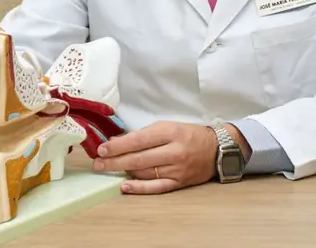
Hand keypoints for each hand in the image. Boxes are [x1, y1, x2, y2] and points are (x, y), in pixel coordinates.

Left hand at [92, 121, 241, 194]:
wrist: (218, 149)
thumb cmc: (188, 134)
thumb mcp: (167, 126)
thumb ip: (143, 134)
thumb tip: (116, 143)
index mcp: (170, 132)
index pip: (139, 140)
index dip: (118, 146)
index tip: (102, 149)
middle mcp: (174, 151)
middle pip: (139, 158)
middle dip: (115, 161)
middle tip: (97, 163)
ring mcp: (177, 169)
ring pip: (145, 172)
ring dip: (124, 171)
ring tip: (107, 169)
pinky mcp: (179, 182)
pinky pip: (156, 187)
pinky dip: (139, 188)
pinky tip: (125, 187)